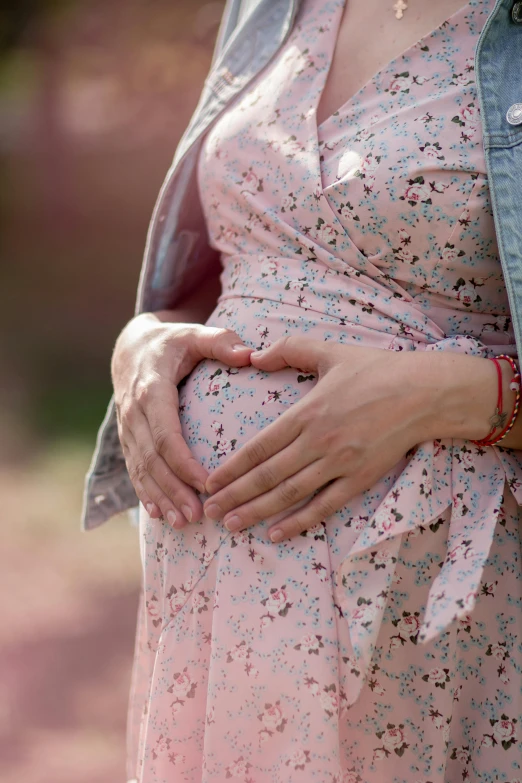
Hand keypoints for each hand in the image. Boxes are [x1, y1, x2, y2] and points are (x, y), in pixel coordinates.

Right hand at [112, 313, 251, 526]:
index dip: (184, 463)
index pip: (166, 434)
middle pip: (152, 460)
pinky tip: (160, 515)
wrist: (130, 349)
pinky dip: (146, 493)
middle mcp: (134, 413)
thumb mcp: (193, 334)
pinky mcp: (127, 439)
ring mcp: (127, 428)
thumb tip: (249, 354)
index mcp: (151, 390)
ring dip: (160, 498)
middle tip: (198, 515)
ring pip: (140, 470)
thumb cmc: (171, 343)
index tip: (208, 484)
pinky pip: (133, 470)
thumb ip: (220, 341)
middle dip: (174, 490)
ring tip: (183, 523)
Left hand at [203, 336, 441, 540]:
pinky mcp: (361, 478)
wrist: (424, 392)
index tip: (209, 482)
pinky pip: (325, 506)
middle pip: (267, 476)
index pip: (259, 447)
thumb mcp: (329, 350)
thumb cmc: (376, 369)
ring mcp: (340, 463)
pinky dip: (299, 522)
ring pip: (290, 494)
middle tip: (210, 512)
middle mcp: (319, 441)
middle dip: (235, 496)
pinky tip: (277, 533)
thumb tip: (254, 357)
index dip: (231, 468)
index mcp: (307, 412)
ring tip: (232, 525)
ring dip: (258, 512)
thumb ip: (288, 349)